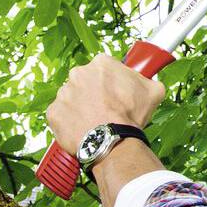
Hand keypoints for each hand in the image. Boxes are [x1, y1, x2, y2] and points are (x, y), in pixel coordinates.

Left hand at [46, 54, 165, 155]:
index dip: (112, 80)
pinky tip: (83, 128)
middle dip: (94, 92)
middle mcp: (79, 74)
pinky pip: (61, 114)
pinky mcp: (54, 112)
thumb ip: (147, 80)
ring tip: (95, 121)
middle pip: (86, 81)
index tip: (115, 91)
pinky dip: (70, 121)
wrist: (111, 142)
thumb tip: (148, 80)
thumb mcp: (153, 92)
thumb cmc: (129, 117)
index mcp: (101, 64)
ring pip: (72, 98)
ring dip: (81, 107)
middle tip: (106, 108)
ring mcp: (63, 93)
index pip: (105, 67)